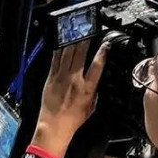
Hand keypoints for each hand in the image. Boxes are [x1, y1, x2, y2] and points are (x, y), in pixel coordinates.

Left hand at [33, 41, 107, 155]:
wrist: (55, 125)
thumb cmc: (73, 119)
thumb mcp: (91, 107)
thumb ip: (94, 93)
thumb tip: (95, 86)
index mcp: (87, 88)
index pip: (97, 66)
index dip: (102, 54)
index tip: (106, 45)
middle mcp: (75, 80)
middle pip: (81, 55)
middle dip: (85, 41)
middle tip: (88, 32)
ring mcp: (62, 77)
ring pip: (68, 54)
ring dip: (73, 42)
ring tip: (76, 33)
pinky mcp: (51, 77)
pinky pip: (55, 59)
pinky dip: (59, 49)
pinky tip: (61, 42)